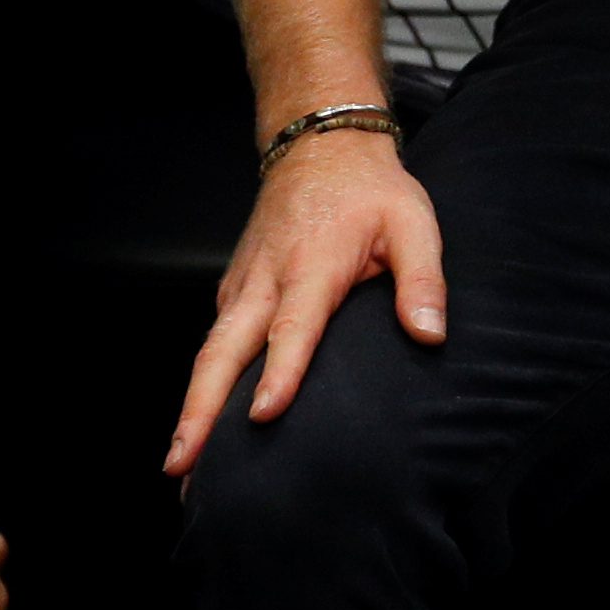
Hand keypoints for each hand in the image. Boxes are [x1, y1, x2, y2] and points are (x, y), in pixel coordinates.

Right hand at [168, 125, 439, 474]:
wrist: (320, 145)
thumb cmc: (371, 191)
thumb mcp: (413, 223)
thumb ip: (423, 281)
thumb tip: (430, 335)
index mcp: (312, 265)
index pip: (293, 326)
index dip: (279, 372)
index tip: (262, 415)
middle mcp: (266, 279)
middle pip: (223, 351)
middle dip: (199, 409)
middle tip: (181, 464)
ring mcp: (243, 285)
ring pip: (210, 351)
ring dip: (191, 406)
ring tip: (179, 464)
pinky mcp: (234, 289)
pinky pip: (214, 342)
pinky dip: (201, 383)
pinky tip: (198, 424)